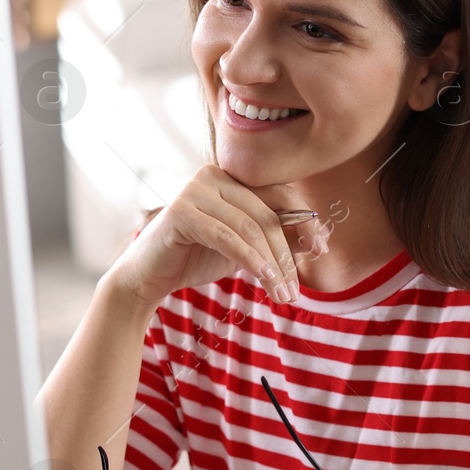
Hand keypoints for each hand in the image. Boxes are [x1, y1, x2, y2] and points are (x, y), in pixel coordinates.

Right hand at [105, 163, 302, 308]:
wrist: (148, 277)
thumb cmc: (195, 259)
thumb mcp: (243, 248)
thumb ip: (274, 238)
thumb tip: (318, 239)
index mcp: (230, 177)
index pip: (277, 194)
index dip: (303, 221)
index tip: (322, 249)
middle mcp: (213, 175)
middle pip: (266, 213)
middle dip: (288, 251)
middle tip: (298, 286)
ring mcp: (195, 190)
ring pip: (250, 228)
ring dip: (273, 264)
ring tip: (285, 295)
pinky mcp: (182, 212)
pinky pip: (228, 238)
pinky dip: (252, 261)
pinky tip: (267, 281)